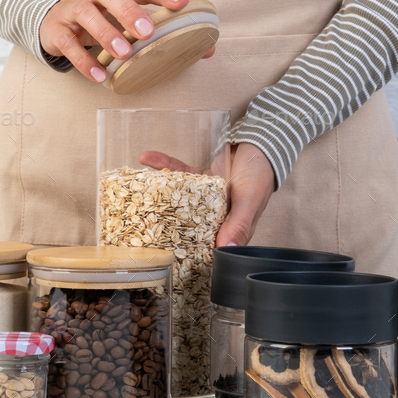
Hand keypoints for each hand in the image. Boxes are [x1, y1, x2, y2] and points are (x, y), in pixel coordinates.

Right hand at [39, 0, 214, 81]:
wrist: (52, 19)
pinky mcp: (57, 31)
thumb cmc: (101, 18)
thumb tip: (208, 50)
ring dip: (106, 33)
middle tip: (147, 32)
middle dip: (129, 11)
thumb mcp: (128, 20)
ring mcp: (74, 10)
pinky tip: (100, 76)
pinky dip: (84, 61)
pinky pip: (69, 44)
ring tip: (123, 54)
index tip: (183, 1)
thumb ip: (165, 32)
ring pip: (88, 15)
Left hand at [139, 141, 275, 246]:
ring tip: (134, 187)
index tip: (161, 253)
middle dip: (160, 223)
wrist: (263, 144)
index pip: (204, 245)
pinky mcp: (202, 179)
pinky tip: (146, 158)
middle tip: (135, 223)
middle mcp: (216, 215)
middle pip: (184, 223)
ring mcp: (206, 197)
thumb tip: (226, 251)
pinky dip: (164, 164)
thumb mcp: (249, 200)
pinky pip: (180, 173)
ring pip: (177, 197)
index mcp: (229, 228)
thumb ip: (238, 224)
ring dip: (157, 190)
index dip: (184, 251)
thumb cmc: (261, 174)